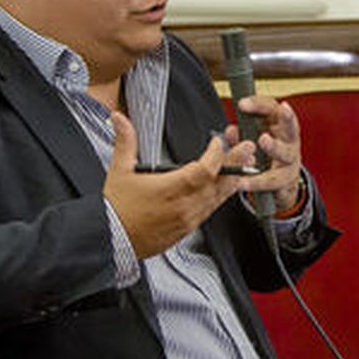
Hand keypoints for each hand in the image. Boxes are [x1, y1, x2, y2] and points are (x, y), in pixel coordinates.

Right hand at [103, 112, 255, 258]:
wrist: (110, 240)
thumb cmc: (115, 208)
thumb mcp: (119, 170)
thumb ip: (125, 141)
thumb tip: (120, 118)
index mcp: (171, 189)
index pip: (205, 169)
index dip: (216, 154)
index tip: (217, 142)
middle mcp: (184, 205)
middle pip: (219, 182)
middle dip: (235, 163)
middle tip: (248, 149)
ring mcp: (188, 219)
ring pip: (218, 198)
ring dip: (231, 181)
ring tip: (244, 166)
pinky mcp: (187, 230)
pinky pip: (210, 211)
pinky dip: (220, 198)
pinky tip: (224, 189)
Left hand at [225, 96, 304, 210]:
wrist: (282, 181)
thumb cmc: (267, 153)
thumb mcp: (254, 138)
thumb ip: (242, 133)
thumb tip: (230, 131)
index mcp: (280, 125)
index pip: (272, 108)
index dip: (258, 105)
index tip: (241, 104)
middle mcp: (290, 140)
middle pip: (291, 126)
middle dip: (286, 118)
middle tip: (270, 112)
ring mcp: (291, 160)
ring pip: (285, 153)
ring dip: (274, 146)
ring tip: (263, 140)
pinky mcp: (287, 180)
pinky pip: (272, 180)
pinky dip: (256, 181)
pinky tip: (242, 181)